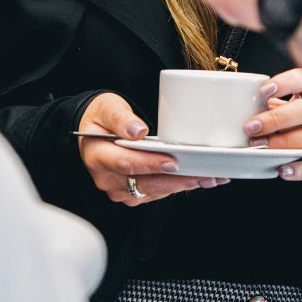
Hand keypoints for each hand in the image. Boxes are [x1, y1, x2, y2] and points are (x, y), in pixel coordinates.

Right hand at [78, 93, 226, 205]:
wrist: (94, 131)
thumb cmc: (101, 118)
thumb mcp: (107, 108)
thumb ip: (120, 118)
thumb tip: (137, 131)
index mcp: (97, 155)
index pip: (126, 163)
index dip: (151, 164)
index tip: (172, 162)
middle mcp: (107, 178)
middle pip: (144, 183)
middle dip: (174, 180)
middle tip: (200, 174)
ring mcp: (119, 189)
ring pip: (153, 192)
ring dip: (180, 185)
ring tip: (206, 176)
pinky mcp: (132, 193)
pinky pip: (157, 193)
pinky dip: (177, 187)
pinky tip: (197, 179)